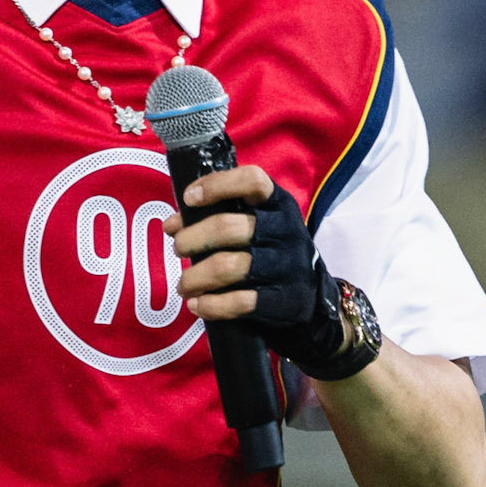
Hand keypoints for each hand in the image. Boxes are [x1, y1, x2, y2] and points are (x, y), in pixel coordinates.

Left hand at [163, 166, 367, 378]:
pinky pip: (241, 302)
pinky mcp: (284, 300)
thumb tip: (172, 224)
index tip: (188, 199)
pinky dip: (211, 305)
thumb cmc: (272, 255)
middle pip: (229, 227)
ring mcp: (286, 267)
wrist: (313, 302)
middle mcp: (285, 232)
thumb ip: (215, 219)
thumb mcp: (255, 228)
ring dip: (195, 276)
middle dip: (192, 238)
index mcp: (279, 205)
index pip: (253, 181)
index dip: (217, 186)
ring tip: (183, 285)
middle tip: (178, 249)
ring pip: (230, 266)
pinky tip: (197, 305)